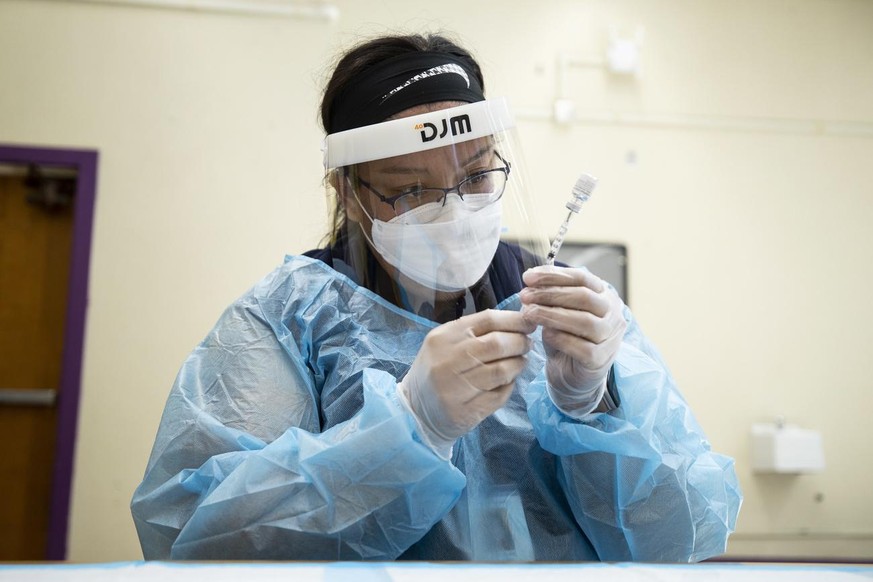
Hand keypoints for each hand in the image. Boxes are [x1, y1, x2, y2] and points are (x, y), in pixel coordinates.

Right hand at [398, 310, 535, 456]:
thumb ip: (476, 332)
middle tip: (526, 345)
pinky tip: (506, 383)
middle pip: (497, 343)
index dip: (515, 320)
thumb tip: (518, 321)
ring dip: (518, 365)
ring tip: (518, 363)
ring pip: (502, 370)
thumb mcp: (446, 344)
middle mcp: (447, 359)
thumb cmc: (437, 370)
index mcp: (444, 336)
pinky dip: (509, 386)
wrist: (415, 410)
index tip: (529, 323)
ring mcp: (455, 387)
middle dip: (520, 342)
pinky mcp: (465, 410)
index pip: (488, 319)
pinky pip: (499, 394)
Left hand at [520, 266, 625, 416]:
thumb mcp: (555, 312)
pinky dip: (561, 339)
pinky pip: (582, 347)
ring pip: (585, 322)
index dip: (554, 275)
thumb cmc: (564, 338)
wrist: (570, 375)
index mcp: (604, 296)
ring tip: (529, 314)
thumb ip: (548, 296)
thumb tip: (530, 279)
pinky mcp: (600, 360)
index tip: (528, 277)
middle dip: (550, 294)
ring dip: (552, 315)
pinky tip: (545, 335)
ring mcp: (610, 338)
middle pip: (584, 297)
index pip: (582, 278)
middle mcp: (613, 315)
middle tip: (524, 296)